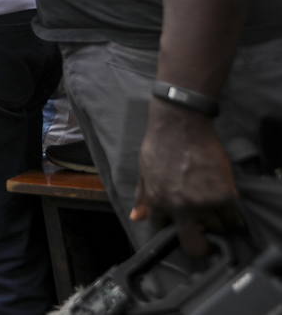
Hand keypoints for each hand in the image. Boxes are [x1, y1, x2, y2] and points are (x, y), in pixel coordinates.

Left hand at [132, 101, 243, 256]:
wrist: (181, 124)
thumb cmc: (159, 144)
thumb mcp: (144, 172)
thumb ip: (143, 197)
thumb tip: (137, 217)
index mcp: (158, 202)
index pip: (164, 230)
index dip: (174, 228)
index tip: (182, 225)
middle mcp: (180, 207)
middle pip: (194, 245)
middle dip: (201, 246)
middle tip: (206, 237)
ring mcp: (204, 202)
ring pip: (218, 229)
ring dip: (218, 223)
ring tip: (215, 210)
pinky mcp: (225, 194)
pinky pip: (233, 217)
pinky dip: (232, 214)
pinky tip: (226, 205)